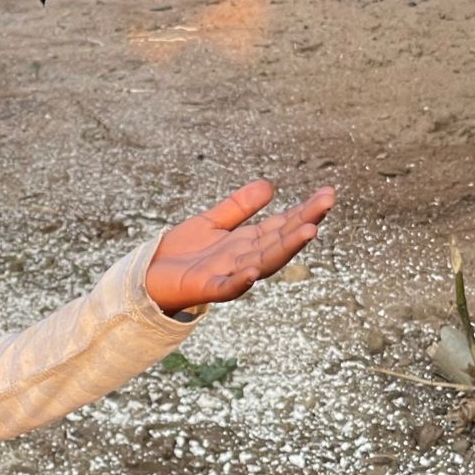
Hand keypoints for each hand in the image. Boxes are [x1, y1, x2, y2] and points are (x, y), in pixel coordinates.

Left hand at [143, 181, 335, 314]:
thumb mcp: (212, 222)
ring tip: (308, 231)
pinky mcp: (205, 288)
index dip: (304, 210)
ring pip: (262, 262)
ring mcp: (227, 274)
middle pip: (279, 240)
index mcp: (247, 242)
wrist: (148, 276)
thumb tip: (270, 186)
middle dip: (304, 222)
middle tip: (327, 203)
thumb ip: (239, 207)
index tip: (327, 194)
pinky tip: (252, 271)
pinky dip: (240, 282)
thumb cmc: (181, 254)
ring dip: (285, 248)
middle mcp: (243, 259)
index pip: (282, 225)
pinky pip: (226, 287)